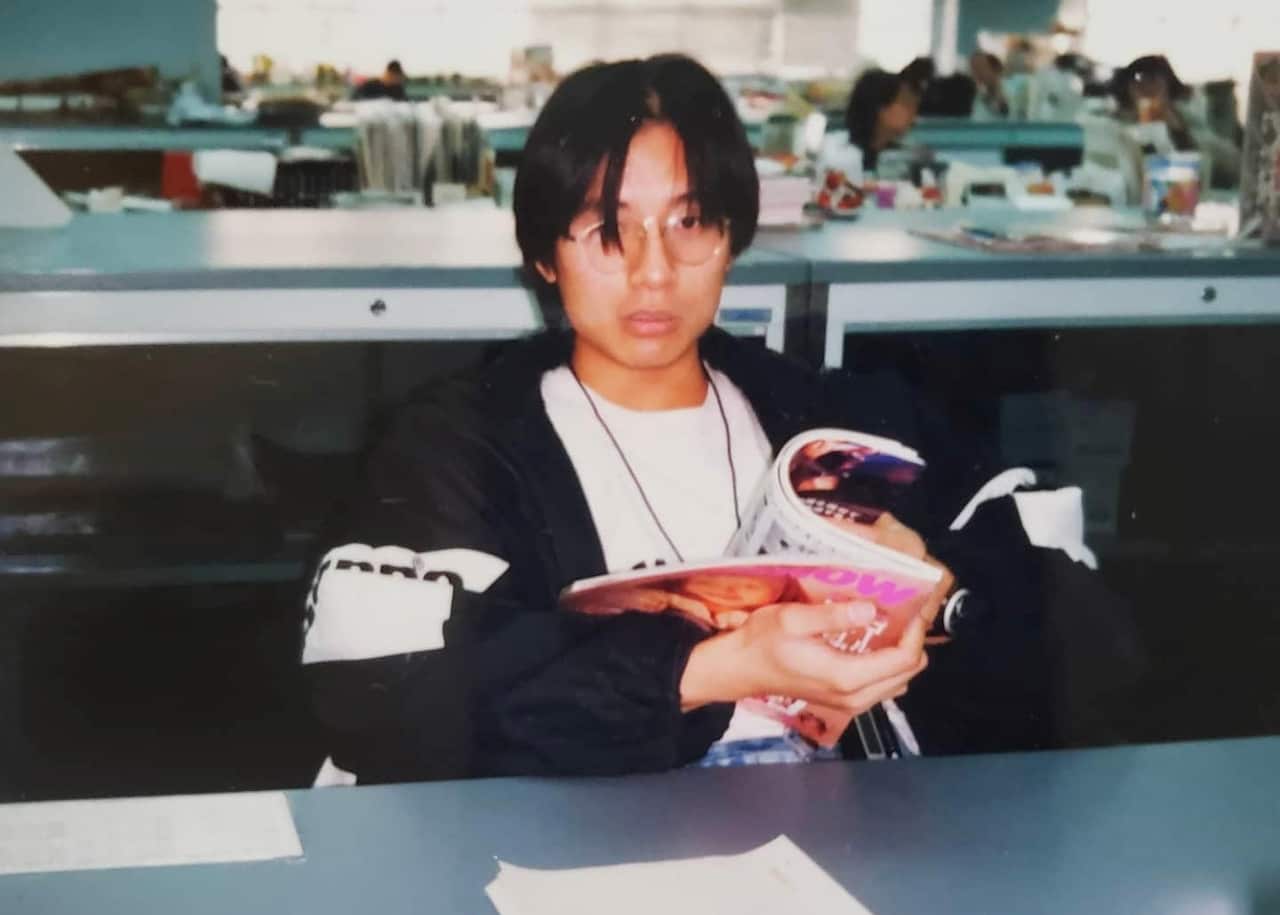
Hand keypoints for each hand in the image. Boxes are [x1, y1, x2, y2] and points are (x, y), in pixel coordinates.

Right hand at [680, 601, 927, 715]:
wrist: (739, 669)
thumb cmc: (761, 642)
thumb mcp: (793, 619)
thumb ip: (833, 616)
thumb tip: (870, 609)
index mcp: (846, 676)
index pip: (903, 659)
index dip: (915, 631)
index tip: (914, 605)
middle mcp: (853, 696)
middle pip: (907, 672)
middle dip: (913, 640)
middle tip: (906, 611)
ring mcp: (849, 703)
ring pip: (897, 681)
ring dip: (901, 653)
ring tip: (893, 623)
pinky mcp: (843, 701)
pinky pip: (881, 686)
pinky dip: (887, 664)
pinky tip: (873, 640)